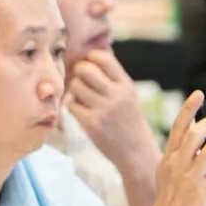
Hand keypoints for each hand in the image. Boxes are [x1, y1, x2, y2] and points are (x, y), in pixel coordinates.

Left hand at [66, 50, 159, 172]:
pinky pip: (71, 104)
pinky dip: (71, 105)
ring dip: (74, 89)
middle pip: (85, 69)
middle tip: (80, 79)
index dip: (90, 57)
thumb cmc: (127, 120)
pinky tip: (79, 109)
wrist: (135, 151)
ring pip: (75, 86)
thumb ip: (112, 77)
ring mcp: (104, 109)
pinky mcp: (92, 123)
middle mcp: (116, 95)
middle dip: (78, 71)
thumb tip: (92, 55)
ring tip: (81, 96)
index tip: (88, 64)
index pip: (103, 57)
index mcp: (126, 84)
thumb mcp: (127, 95)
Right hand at [148, 90, 205, 205]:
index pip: (179, 126)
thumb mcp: (166, 172)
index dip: (190, 108)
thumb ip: (177, 155)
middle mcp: (178, 164)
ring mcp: (190, 178)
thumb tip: (191, 137)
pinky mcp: (203, 192)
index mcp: (169, 157)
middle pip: (197, 132)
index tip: (200, 94)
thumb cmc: (170, 198)